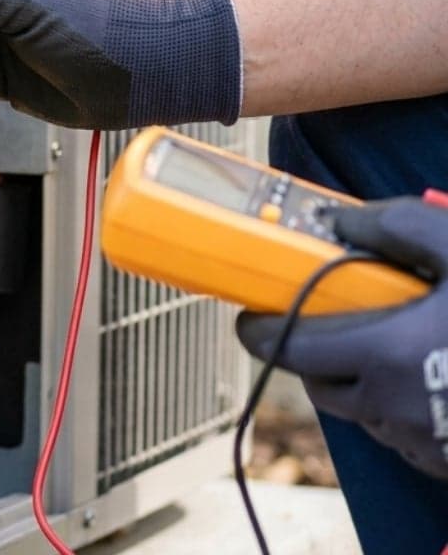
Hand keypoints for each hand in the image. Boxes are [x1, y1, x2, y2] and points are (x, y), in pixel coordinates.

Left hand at [237, 198, 447, 481]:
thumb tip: (336, 221)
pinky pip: (399, 432)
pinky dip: (397, 403)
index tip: (252, 314)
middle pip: (316, 381)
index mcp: (385, 355)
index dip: (260, 330)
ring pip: (357, 408)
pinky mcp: (444, 460)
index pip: (287, 348)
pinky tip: (431, 371)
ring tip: (391, 339)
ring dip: (356, 377)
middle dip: (310, 350)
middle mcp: (392, 406)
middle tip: (326, 318)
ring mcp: (421, 440)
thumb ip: (395, 226)